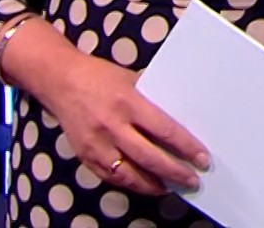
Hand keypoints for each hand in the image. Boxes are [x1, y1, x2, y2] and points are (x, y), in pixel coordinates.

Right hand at [38, 51, 210, 196]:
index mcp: (128, 102)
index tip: (202, 159)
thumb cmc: (100, 77)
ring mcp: (97, 144)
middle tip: (193, 180)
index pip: (164, 130)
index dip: (186, 148)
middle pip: (150, 157)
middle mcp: (112, 125)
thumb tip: (179, 120)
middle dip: (175, 172)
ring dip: (153, 185)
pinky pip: (111, 177)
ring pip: (130, 174)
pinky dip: (131, 184)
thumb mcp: (132, 80)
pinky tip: (145, 184)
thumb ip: (152, 101)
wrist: (60, 81)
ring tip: (171, 187)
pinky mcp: (85, 156)